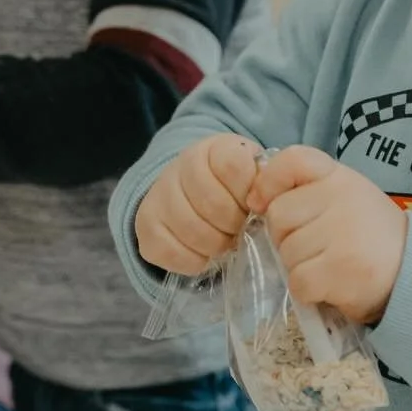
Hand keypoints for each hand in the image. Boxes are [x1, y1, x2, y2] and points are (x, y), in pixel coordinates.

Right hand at [135, 133, 260, 274]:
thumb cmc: (233, 189)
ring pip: (192, 230)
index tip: (253, 205)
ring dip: (215, 245)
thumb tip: (266, 203)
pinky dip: (193, 260)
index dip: (248, 193)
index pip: (234, 166)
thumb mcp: (254, 175)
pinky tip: (203, 253)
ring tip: (224, 241)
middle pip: (213, 204)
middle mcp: (180, 166)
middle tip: (239, 229)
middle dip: (234, 225)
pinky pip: (171, 252)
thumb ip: (264, 184)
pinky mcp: (145, 225)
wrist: (191, 194)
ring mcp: (158, 194)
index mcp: (214, 149)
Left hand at [251, 144, 407, 324]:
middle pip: (278, 216)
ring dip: (299, 267)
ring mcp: (342, 233)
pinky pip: (298, 282)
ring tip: (330, 267)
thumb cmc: (372, 237)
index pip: (293, 160)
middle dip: (286, 238)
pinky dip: (309, 291)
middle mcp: (342, 198)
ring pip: (286, 253)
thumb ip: (308, 193)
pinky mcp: (340, 269)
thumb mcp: (347, 199)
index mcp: (341, 177)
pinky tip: (331, 286)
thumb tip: (256, 201)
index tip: (261, 203)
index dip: (269, 181)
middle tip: (317, 248)